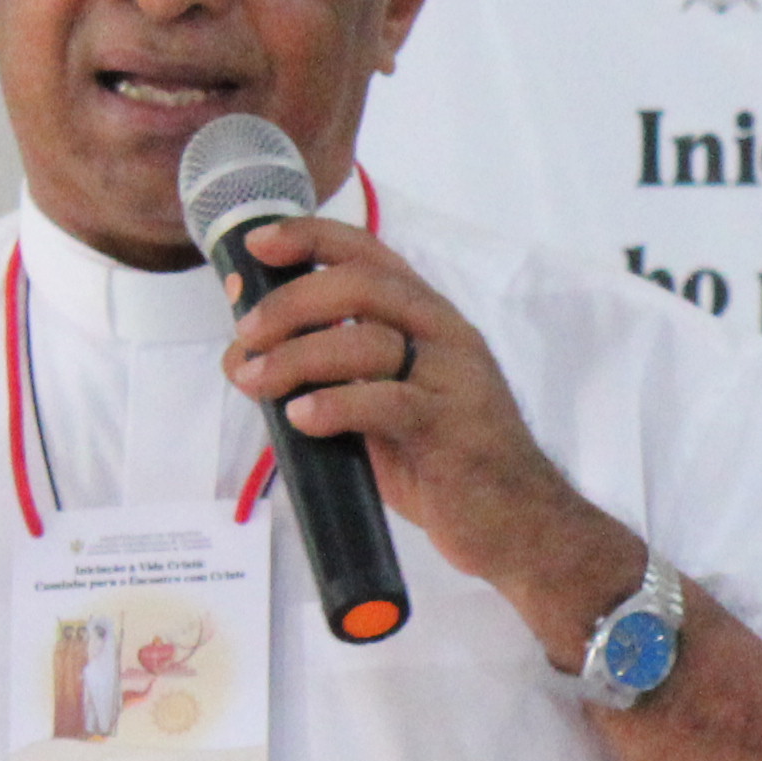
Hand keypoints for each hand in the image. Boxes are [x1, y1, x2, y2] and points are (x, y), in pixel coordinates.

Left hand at [218, 220, 588, 593]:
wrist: (517, 522)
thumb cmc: (442, 462)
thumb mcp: (380, 406)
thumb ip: (329, 374)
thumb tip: (244, 354)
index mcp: (428, 319)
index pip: (368, 255)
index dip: (309, 239)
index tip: (256, 246)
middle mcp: (445, 334)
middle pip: (361, 285)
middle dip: (290, 302)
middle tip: (247, 335)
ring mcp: (454, 378)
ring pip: (367, 340)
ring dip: (296, 357)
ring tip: (255, 381)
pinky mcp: (452, 428)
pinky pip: (386, 402)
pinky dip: (333, 406)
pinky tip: (301, 419)